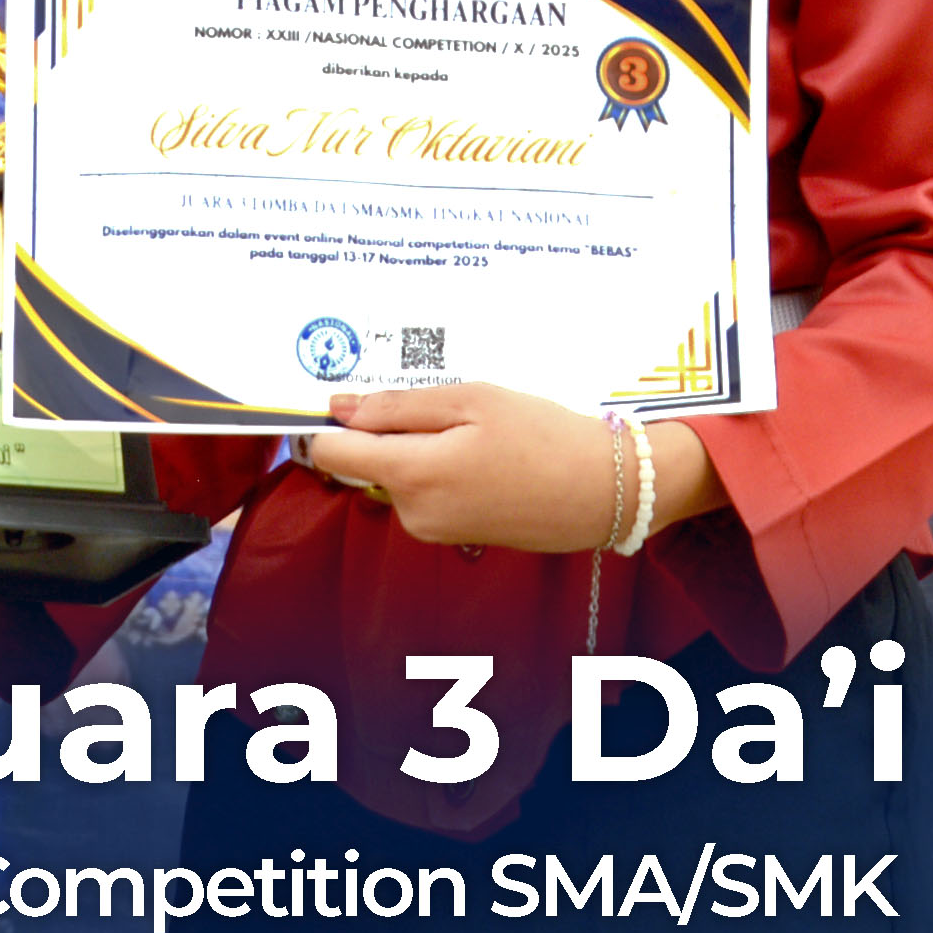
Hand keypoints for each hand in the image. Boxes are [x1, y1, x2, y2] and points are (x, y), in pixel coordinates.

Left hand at [307, 384, 726, 552]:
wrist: (603, 492)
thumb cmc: (542, 437)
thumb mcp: (470, 401)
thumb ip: (396, 407)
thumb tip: (339, 409)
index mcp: (412, 475)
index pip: (332, 454)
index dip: (329, 423)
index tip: (341, 397)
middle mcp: (414, 512)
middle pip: (367, 460)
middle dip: (390, 428)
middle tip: (447, 406)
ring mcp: (433, 529)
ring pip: (397, 472)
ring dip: (421, 445)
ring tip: (475, 430)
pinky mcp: (453, 535)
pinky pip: (424, 489)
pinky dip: (440, 465)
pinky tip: (484, 454)